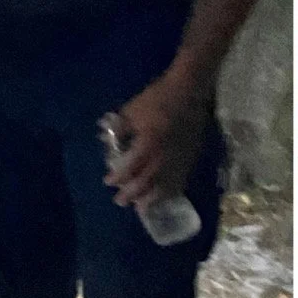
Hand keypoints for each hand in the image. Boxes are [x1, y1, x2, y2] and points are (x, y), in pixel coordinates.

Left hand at [106, 72, 212, 210]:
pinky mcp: (191, 158)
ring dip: (151, 199)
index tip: (108, 182)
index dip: (117, 178)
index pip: (129, 168)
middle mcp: (164, 157)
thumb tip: (106, 140)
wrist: (190, 90)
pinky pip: (181, 181)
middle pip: (146, 183)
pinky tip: (166, 196)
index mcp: (148, 144)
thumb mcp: (132, 110)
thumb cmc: (158, 97)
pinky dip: (172, 192)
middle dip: (131, 194)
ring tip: (141, 208)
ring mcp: (180, 159)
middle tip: (120, 201)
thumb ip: (119, 128)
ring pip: (165, 187)